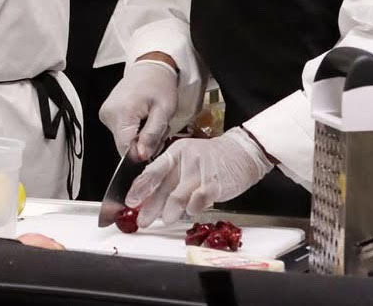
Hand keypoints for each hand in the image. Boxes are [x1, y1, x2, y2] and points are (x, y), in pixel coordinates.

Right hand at [99, 57, 178, 160]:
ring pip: (122, 140)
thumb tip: (141, 156)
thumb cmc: (159, 85)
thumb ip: (151, 135)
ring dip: (139, 138)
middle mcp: (109, 114)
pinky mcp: (106, 114)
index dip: (141, 153)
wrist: (149, 68)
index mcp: (123, 112)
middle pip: (124, 145)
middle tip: (157, 129)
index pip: (125, 148)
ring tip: (150, 122)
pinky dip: (133, 131)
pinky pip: (120, 132)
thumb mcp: (164, 111)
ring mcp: (105, 113)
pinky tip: (142, 119)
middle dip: (143, 144)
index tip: (154, 143)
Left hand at [126, 127, 272, 227]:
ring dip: (170, 210)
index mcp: (174, 153)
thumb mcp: (187, 160)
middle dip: (150, 206)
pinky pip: (199, 198)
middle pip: (163, 186)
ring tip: (164, 220)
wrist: (242, 152)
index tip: (130, 201)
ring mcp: (200, 170)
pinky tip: (189, 213)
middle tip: (142, 220)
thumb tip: (150, 198)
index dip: (140, 187)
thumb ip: (171, 177)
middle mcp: (185, 160)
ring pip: (179, 194)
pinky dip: (193, 208)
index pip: (153, 171)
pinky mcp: (215, 181)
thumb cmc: (211, 159)